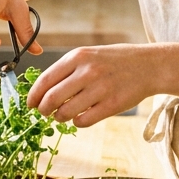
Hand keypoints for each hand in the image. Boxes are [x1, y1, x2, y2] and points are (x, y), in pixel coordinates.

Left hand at [26, 44, 154, 127]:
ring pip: (65, 112)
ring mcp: (100, 88)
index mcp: (78, 56)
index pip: (45, 80)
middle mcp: (87, 71)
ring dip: (60, 117)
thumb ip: (67, 70)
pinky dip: (77, 122)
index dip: (33, 96)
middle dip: (43, 110)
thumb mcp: (89, 55)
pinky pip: (83, 121)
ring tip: (63, 114)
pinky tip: (81, 117)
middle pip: (51, 99)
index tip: (30, 104)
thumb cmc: (114, 61)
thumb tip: (42, 92)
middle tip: (44, 113)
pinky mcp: (112, 105)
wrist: (148, 65)